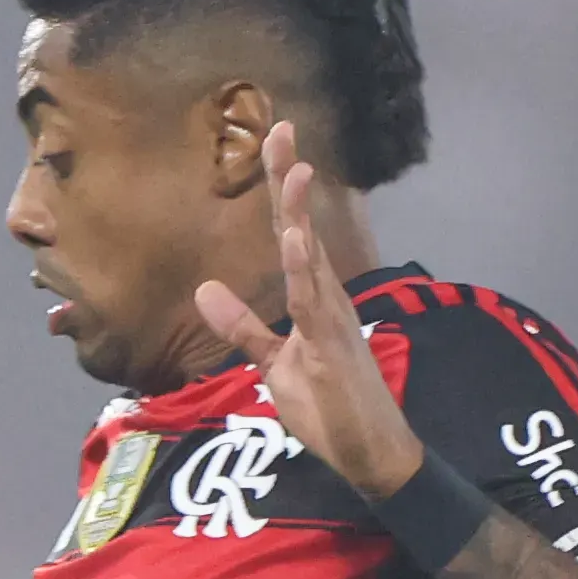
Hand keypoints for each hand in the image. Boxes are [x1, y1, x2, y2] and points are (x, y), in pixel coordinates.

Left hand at [189, 122, 418, 495]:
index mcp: (314, 297)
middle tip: (280, 128)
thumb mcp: (274, 364)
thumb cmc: (329, 408)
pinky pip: (313, 304)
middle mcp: (327, 297)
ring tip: (293, 167)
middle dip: (291, 180)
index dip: (282, 191)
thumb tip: (206, 289)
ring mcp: (332, 319)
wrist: (371, 451)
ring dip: (301, 213)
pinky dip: (302, 271)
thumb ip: (243, 327)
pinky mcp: (332, 346)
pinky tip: (294, 239)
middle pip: (303, 229)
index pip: (292, 234)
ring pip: (311, 256)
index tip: (271, 143)